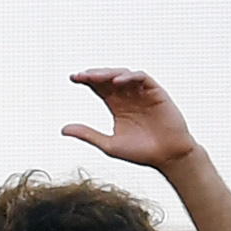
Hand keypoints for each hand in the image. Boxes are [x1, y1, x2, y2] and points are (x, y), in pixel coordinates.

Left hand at [61, 65, 197, 172]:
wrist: (167, 156)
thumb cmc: (140, 152)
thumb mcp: (109, 144)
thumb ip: (88, 134)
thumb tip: (62, 129)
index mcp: (117, 106)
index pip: (100, 88)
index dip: (87, 81)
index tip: (73, 78)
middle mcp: (129, 97)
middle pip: (109, 79)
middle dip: (94, 75)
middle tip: (79, 76)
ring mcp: (143, 94)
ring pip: (124, 75)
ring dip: (109, 73)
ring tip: (94, 76)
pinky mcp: (157, 93)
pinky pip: (143, 78)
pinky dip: (129, 77)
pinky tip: (117, 82)